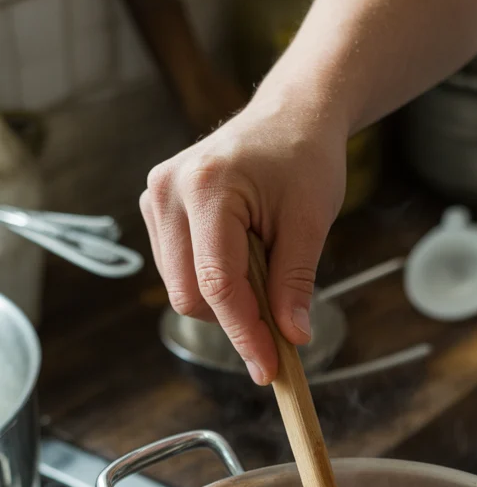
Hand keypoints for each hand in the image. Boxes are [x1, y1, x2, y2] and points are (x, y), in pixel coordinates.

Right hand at [139, 80, 347, 384]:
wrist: (289, 117)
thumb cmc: (304, 160)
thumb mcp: (311, 220)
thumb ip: (295, 281)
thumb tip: (292, 339)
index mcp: (206, 187)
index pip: (217, 283)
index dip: (244, 333)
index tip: (269, 369)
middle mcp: (168, 192)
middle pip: (189, 294)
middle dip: (234, 320)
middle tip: (280, 328)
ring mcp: (156, 199)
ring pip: (181, 288)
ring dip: (224, 301)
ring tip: (265, 270)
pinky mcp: (156, 208)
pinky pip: (178, 271)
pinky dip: (212, 283)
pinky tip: (243, 260)